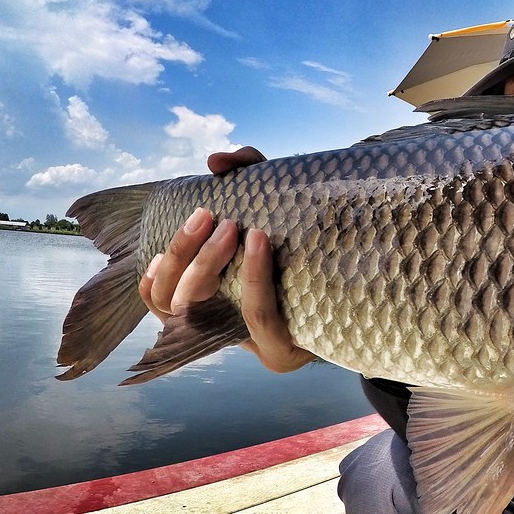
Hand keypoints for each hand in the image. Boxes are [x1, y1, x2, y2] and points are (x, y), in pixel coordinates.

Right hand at [138, 147, 315, 373]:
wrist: (360, 291)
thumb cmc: (305, 250)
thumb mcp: (275, 209)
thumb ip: (248, 173)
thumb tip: (215, 161)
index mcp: (203, 307)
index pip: (157, 296)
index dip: (153, 271)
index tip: (175, 231)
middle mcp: (216, 334)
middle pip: (172, 300)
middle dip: (183, 253)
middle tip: (210, 215)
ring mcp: (245, 347)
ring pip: (199, 312)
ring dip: (206, 263)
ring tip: (232, 227)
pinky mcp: (279, 352)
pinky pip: (258, 316)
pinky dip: (254, 278)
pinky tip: (258, 244)